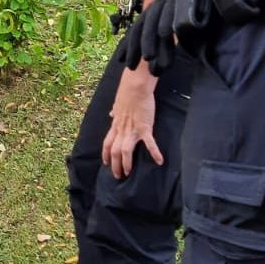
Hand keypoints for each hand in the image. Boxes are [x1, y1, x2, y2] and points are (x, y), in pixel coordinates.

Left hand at [102, 60, 161, 178]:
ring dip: (126, 163)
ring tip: (128, 173)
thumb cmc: (127, 95)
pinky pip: (149, 143)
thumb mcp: (117, 105)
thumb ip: (115, 112)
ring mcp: (132, 130)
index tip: (106, 163)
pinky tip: (159, 161)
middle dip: (114, 165)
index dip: (106, 154)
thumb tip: (111, 114)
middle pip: (114, 151)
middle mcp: (121, 130)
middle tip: (117, 176)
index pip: (107, 143)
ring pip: (125, 151)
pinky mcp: (144, 127)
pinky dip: (154, 152)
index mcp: (115, 125)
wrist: (135, 88)